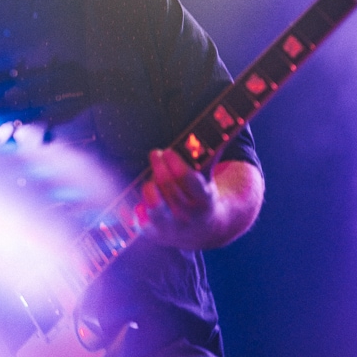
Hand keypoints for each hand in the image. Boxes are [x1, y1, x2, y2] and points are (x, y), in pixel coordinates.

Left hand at [141, 148, 263, 250]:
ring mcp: (172, 228)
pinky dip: (136, 212)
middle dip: (160, 168)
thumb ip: (209, 153)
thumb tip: (221, 122)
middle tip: (156, 153)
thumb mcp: (209, 177)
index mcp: (206, 201)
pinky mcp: (155, 234)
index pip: (190, 182)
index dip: (177, 165)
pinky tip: (134, 204)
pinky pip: (140, 223)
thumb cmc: (203, 193)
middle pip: (170, 189)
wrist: (205, 230)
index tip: (168, 152)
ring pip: (155, 206)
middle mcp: (189, 217)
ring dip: (151, 188)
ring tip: (151, 180)